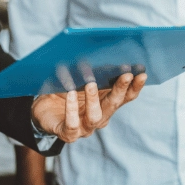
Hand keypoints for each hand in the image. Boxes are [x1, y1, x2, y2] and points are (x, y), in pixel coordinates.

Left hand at [31, 72, 145, 142]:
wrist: (43, 110)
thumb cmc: (64, 91)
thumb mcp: (79, 80)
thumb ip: (91, 71)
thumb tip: (99, 52)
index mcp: (106, 103)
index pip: (126, 97)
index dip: (135, 87)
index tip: (142, 74)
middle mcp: (100, 117)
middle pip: (113, 105)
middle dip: (120, 89)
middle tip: (126, 75)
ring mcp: (85, 127)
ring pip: (95, 117)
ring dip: (94, 100)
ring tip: (90, 83)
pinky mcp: (68, 133)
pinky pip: (72, 125)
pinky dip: (71, 109)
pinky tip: (70, 95)